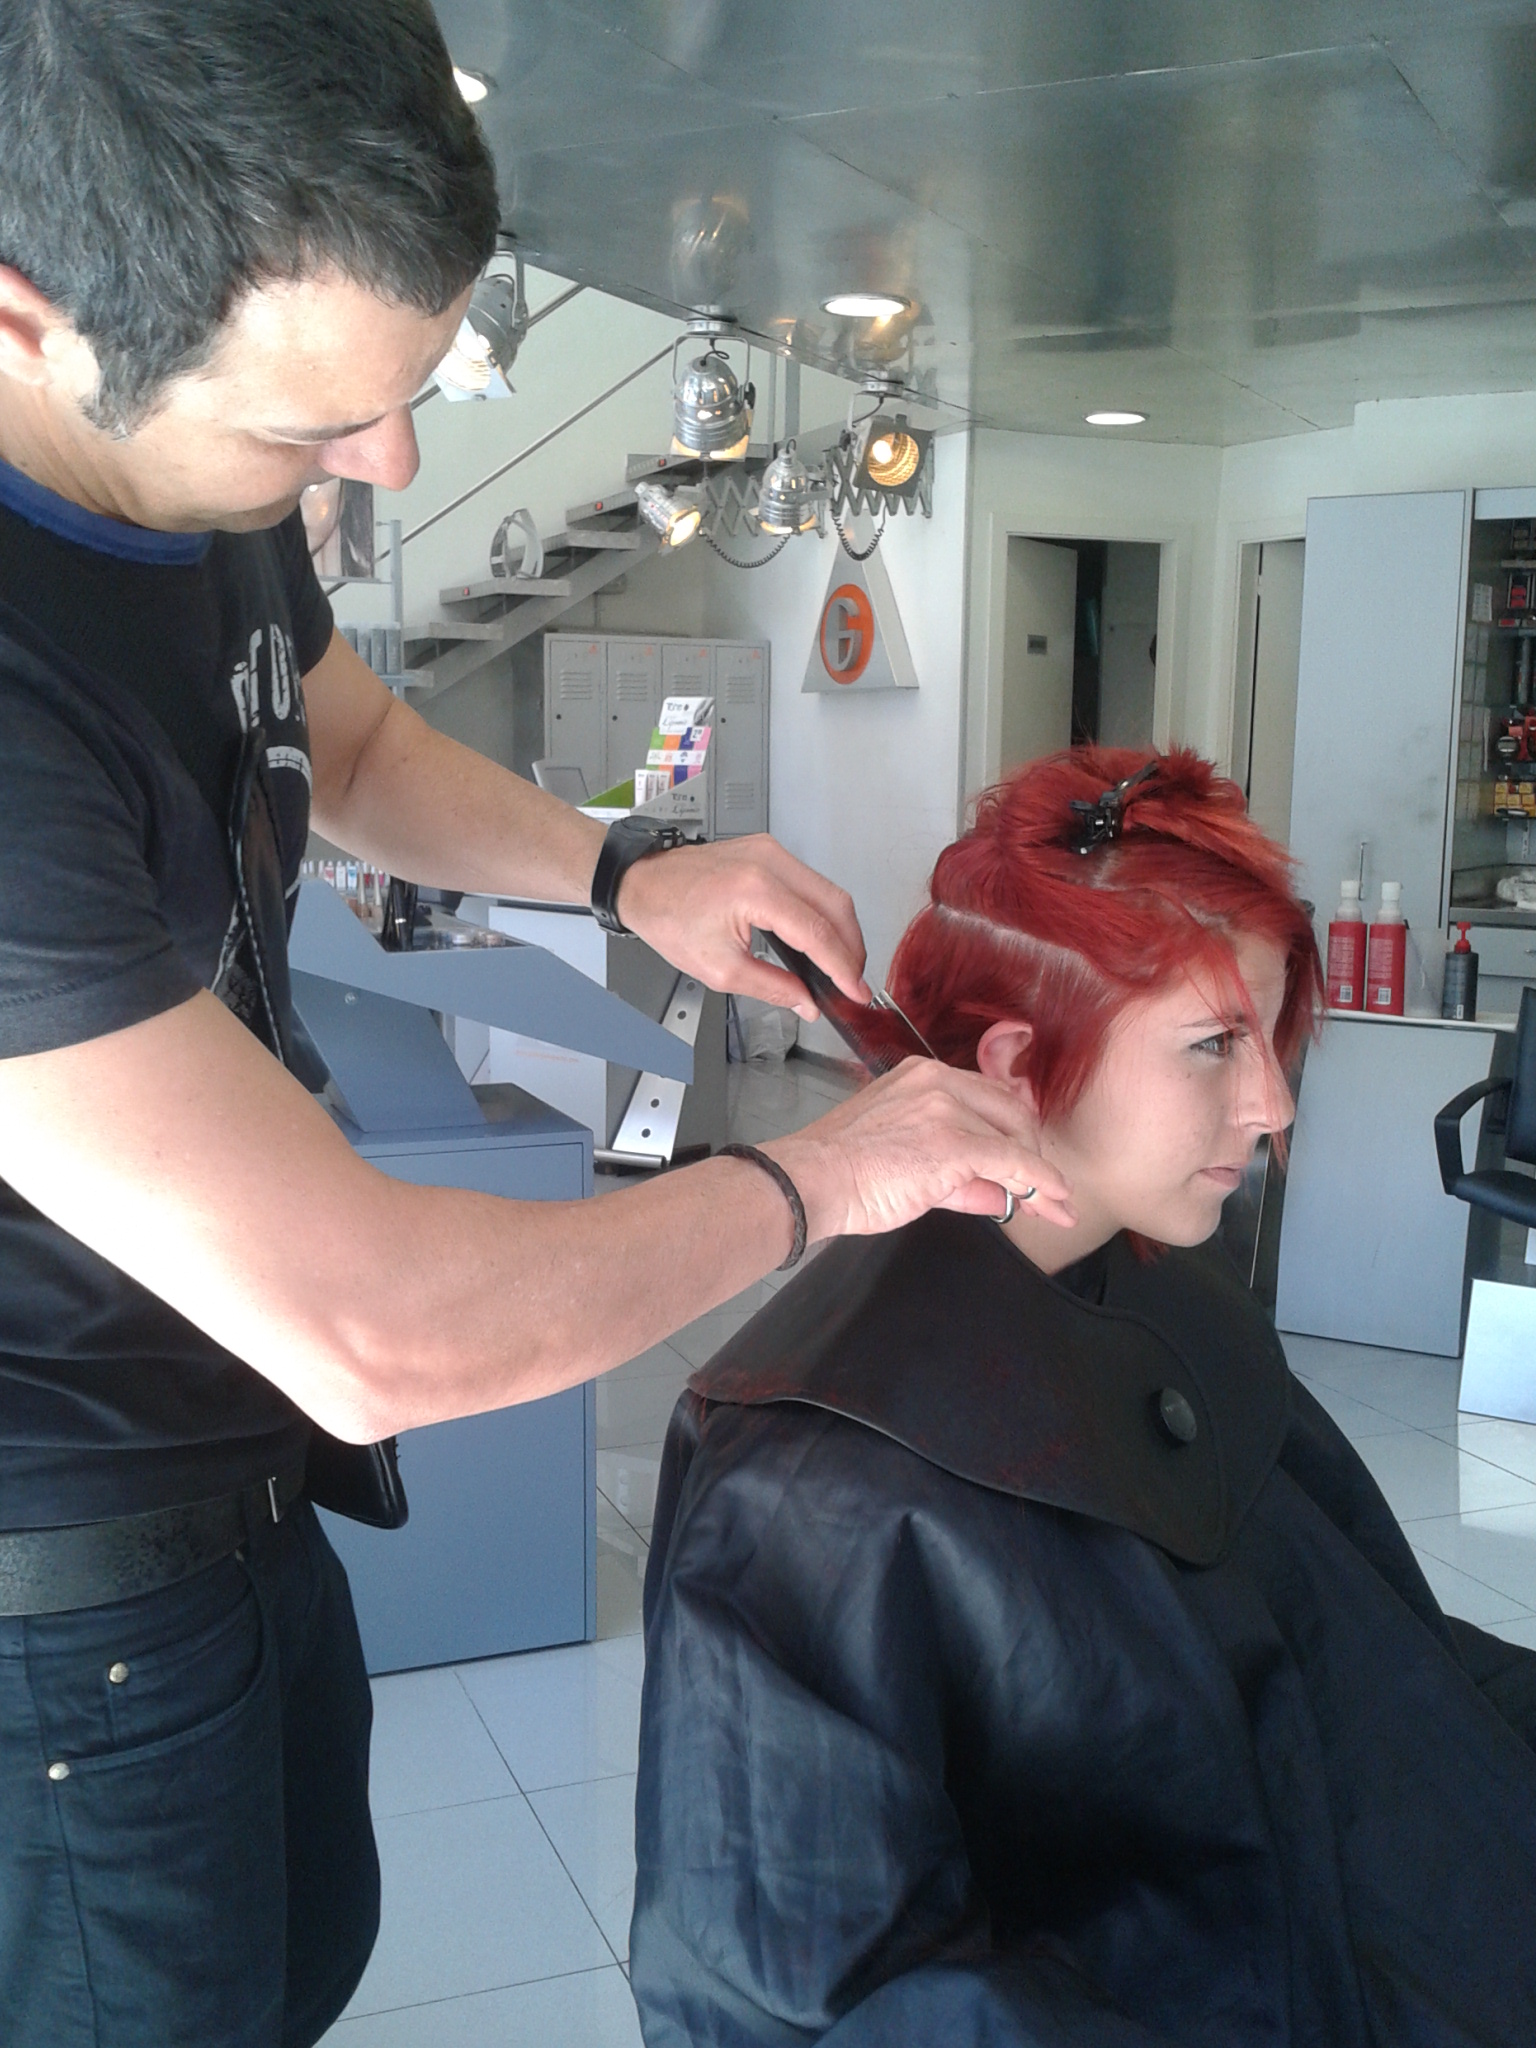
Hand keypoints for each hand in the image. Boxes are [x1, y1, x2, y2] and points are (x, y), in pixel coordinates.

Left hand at [615, 834, 870, 1016]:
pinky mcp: (768, 851)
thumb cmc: (668, 918)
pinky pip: (810, 881)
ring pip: (828, 891)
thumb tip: (808, 1002)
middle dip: (851, 947)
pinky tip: (820, 936)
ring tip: (840, 964)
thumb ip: (772, 988)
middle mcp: (769, 862)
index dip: (843, 966)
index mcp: (755, 890)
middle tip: (852, 981)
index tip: (857, 990)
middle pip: (836, 905)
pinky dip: (822, 911)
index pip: (818, 932)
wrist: (642, 884)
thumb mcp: (719, 969)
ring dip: (841, 929)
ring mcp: (771, 851)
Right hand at [763, 1057, 1074, 1239]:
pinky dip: (1040, 1184)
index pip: (986, 1098)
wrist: (809, 1179)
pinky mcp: (952, 1143)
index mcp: (922, 1076)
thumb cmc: (841, 1171)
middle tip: (1046, 1189)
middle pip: (1011, 1111)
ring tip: (1056, 1209)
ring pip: (1013, 1140)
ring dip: (1039, 1178)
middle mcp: (937, 1082)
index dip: (1015, 1132)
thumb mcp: (905, 1160)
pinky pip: (1012, 1163)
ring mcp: (946, 1109)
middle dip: (1033, 1151)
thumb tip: (997, 1196)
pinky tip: (1054, 1202)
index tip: (1029, 1161)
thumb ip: (957, 1177)